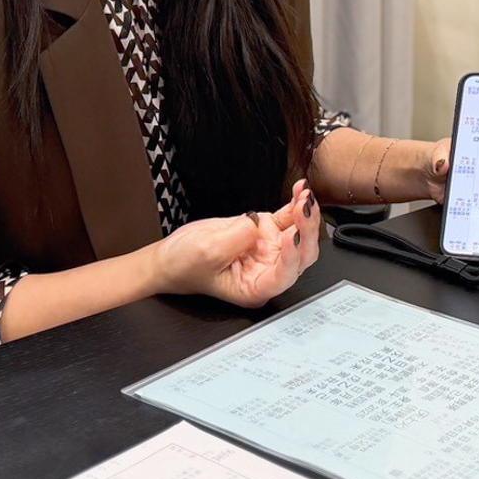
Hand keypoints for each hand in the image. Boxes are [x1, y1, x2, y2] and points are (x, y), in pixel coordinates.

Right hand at [151, 180, 321, 305]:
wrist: (171, 256)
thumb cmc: (184, 266)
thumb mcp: (207, 252)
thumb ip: (237, 239)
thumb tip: (257, 224)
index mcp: (256, 288)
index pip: (284, 275)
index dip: (292, 255)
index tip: (293, 235)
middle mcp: (268, 270)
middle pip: (300, 254)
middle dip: (307, 230)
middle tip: (304, 209)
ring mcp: (269, 250)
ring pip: (299, 233)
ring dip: (306, 214)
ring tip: (304, 195)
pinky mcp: (265, 231)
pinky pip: (287, 218)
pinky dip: (295, 204)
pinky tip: (300, 190)